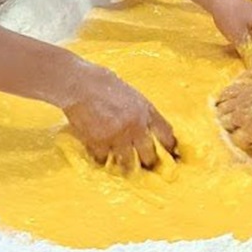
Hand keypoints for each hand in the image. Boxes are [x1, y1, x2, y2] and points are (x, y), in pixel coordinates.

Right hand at [61, 65, 177, 169]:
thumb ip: (137, 109)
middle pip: (149, 154)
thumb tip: (140, 121)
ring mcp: (118, 137)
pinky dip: (102, 160)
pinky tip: (100, 158)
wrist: (79, 85)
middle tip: (148, 167)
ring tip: (126, 171)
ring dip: (127, 166)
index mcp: (145, 110)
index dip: (170, 145)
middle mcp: (136, 126)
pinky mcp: (100, 144)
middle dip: (149, 162)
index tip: (172, 153)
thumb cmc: (100, 81)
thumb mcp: (128, 91)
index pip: (166, 133)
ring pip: (128, 162)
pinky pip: (104, 160)